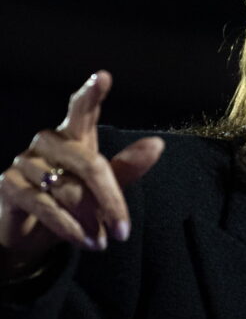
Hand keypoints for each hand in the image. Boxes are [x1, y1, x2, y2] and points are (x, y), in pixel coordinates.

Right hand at [0, 71, 163, 276]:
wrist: (30, 234)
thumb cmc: (74, 200)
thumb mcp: (103, 186)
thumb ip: (128, 167)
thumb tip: (158, 144)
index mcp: (75, 134)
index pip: (82, 108)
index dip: (92, 93)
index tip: (103, 76)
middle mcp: (49, 141)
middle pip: (89, 163)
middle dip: (111, 200)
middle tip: (125, 231)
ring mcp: (25, 161)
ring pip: (67, 189)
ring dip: (89, 221)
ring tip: (103, 241)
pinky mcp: (8, 185)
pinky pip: (44, 205)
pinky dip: (69, 228)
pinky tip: (85, 242)